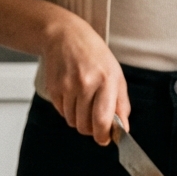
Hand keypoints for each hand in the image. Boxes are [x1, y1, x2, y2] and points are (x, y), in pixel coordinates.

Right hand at [41, 16, 129, 144]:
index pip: (103, 120)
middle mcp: (86, 83)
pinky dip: (68, 110)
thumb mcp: (116, 75)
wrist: (65, 36)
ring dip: (79, 119)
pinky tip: (73, 94)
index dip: (103, 136)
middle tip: (95, 122)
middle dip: (91, 130)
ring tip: (84, 101)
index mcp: (106, 80)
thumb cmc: (94, 55)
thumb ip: (121, 104)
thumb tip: (123, 129)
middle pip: (85, 125)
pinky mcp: (54, 88)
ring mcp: (67, 86)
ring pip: (72, 121)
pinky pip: (62, 112)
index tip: (105, 139)